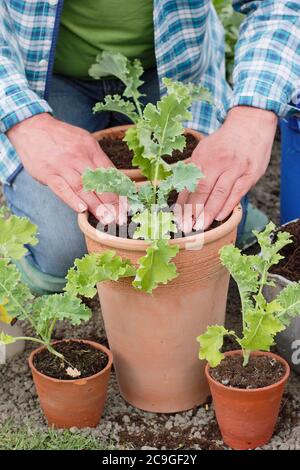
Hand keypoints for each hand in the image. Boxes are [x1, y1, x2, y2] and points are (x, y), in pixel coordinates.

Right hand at [7, 113, 122, 222]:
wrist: (33, 127)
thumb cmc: (62, 138)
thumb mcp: (85, 141)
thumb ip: (98, 161)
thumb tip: (116, 180)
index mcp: (91, 149)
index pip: (109, 173)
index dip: (119, 191)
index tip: (126, 207)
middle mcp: (79, 157)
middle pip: (98, 182)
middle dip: (111, 203)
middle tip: (120, 219)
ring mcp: (63, 166)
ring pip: (82, 188)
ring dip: (95, 205)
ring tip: (106, 219)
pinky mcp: (48, 174)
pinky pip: (61, 189)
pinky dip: (72, 200)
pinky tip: (81, 210)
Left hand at [177, 106, 276, 231]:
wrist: (251, 123)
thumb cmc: (224, 142)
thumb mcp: (204, 150)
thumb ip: (193, 169)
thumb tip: (180, 191)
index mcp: (203, 156)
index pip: (190, 183)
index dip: (183, 202)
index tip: (177, 216)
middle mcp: (219, 161)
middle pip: (203, 190)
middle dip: (194, 211)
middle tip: (187, 226)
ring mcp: (236, 168)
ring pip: (220, 193)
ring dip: (209, 212)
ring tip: (200, 226)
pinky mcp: (251, 173)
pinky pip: (238, 193)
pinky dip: (228, 206)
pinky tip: (219, 217)